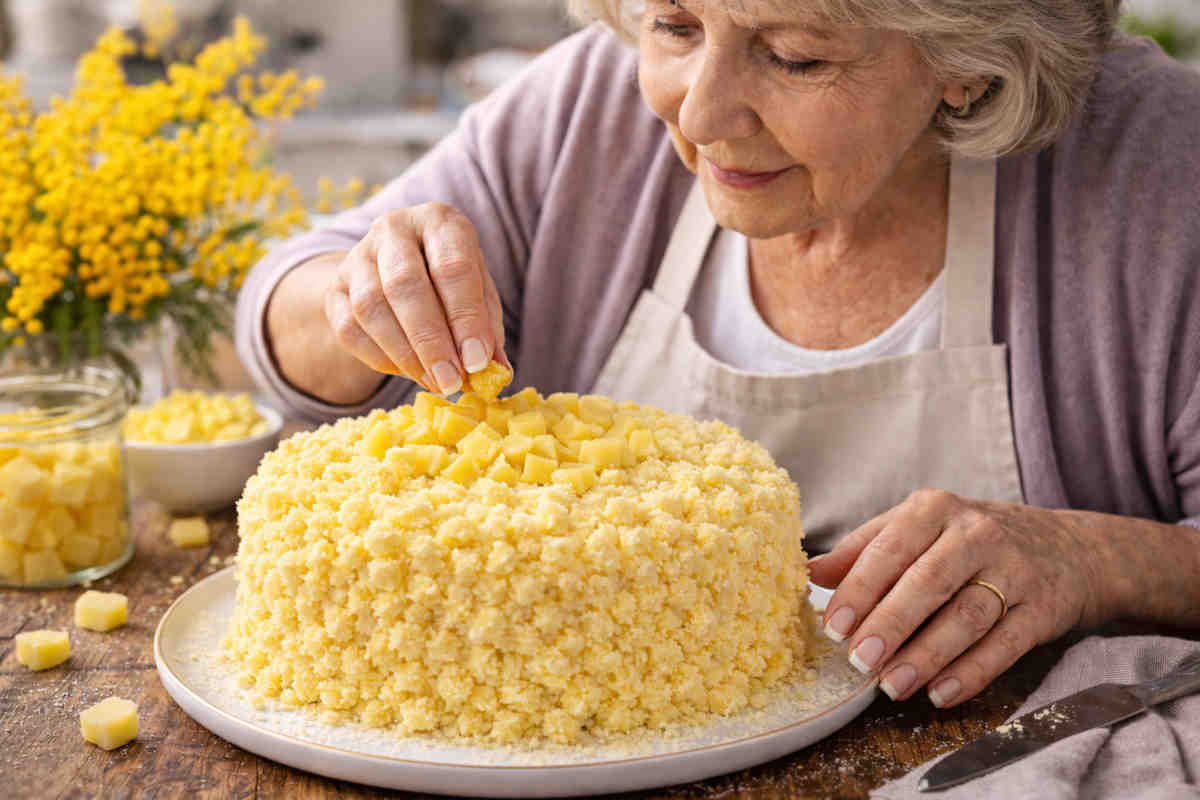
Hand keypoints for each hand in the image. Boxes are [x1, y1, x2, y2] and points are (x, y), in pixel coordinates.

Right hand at [324, 202, 509, 394]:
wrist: (395, 266)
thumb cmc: (449, 280)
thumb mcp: (478, 293)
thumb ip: (487, 328)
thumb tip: (496, 372)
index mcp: (439, 222)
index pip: (452, 267)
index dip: (465, 318)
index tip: (476, 362)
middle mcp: (394, 229)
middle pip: (404, 284)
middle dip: (430, 341)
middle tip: (451, 381)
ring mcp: (358, 255)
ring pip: (371, 307)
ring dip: (405, 354)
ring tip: (434, 382)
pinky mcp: (335, 286)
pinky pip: (349, 328)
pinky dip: (381, 358)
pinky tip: (408, 372)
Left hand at [808, 489, 1102, 706]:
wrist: (1066, 547)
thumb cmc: (968, 541)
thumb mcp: (916, 529)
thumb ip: (863, 550)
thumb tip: (809, 575)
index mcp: (934, 509)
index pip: (890, 548)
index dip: (860, 589)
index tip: (835, 626)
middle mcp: (976, 533)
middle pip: (928, 582)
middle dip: (891, 624)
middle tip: (860, 661)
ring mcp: (1014, 570)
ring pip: (966, 617)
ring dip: (926, 656)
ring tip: (892, 685)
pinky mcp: (1043, 608)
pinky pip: (1004, 645)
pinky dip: (971, 672)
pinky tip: (940, 694)